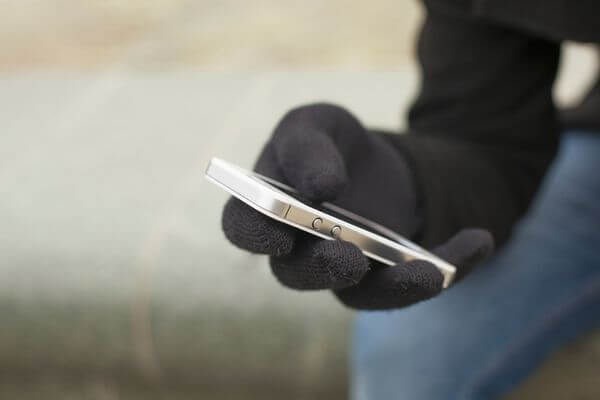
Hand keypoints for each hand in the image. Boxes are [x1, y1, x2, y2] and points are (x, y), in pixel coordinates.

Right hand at [221, 103, 492, 309]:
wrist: (377, 163)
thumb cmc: (333, 143)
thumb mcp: (319, 123)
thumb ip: (306, 146)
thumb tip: (319, 187)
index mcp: (268, 209)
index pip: (244, 229)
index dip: (254, 236)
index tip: (278, 232)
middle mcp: (300, 249)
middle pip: (296, 274)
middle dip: (321, 269)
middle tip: (347, 258)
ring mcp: (344, 268)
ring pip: (359, 295)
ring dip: (392, 286)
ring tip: (428, 272)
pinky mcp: (386, 276)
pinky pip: (413, 283)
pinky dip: (449, 267)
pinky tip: (479, 241)